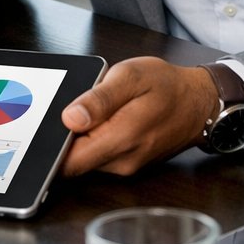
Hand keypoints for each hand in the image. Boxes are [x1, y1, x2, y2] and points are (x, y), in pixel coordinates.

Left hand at [59, 58, 215, 175]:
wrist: (199, 103)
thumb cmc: (167, 86)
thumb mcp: (131, 77)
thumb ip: (99, 99)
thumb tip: (70, 118)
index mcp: (120, 138)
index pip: (68, 161)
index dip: (51, 146)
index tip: (44, 128)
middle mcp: (122, 161)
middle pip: (73, 161)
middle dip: (65, 138)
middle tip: (75, 108)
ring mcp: (125, 166)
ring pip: (85, 159)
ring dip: (82, 138)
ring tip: (95, 111)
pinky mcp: (127, 165)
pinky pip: (99, 157)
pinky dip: (95, 140)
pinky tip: (105, 120)